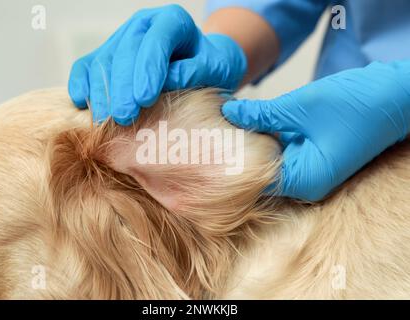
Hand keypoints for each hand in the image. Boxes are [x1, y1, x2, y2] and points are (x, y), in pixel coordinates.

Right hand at [68, 4, 246, 124]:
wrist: (201, 62)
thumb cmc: (211, 66)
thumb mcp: (214, 69)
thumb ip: (192, 73)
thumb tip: (162, 85)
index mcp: (173, 20)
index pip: (156, 41)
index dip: (148, 70)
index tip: (144, 100)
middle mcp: (143, 24)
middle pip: (125, 52)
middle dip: (122, 88)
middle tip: (123, 118)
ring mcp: (122, 37)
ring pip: (103, 61)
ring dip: (101, 93)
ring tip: (105, 121)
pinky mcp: (107, 53)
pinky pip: (86, 65)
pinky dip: (81, 84)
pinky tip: (81, 103)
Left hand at [222, 60, 409, 200]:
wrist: (396, 95)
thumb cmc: (356, 105)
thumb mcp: (299, 108)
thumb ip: (261, 115)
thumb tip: (229, 113)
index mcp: (305, 180)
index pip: (255, 180)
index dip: (230, 162)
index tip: (207, 146)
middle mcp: (308, 181)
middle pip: (262, 171)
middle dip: (239, 151)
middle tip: (210, 133)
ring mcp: (312, 169)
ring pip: (272, 158)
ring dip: (254, 141)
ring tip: (225, 125)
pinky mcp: (315, 154)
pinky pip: (285, 149)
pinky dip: (270, 136)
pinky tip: (251, 120)